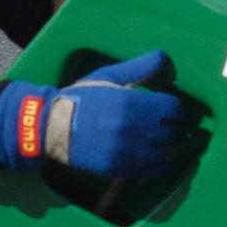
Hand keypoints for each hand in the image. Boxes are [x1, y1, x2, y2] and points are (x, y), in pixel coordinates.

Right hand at [0, 51, 185, 177]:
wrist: (54, 127)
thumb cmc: (83, 98)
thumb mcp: (108, 76)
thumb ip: (138, 68)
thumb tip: (163, 56)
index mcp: (131, 102)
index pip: (173, 108)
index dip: (171, 107)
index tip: (163, 108)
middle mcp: (133, 128)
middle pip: (170, 130)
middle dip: (166, 126)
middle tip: (156, 124)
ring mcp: (127, 151)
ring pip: (163, 151)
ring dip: (161, 145)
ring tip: (150, 140)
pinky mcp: (120, 168)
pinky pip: (153, 169)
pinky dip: (157, 164)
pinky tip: (151, 157)